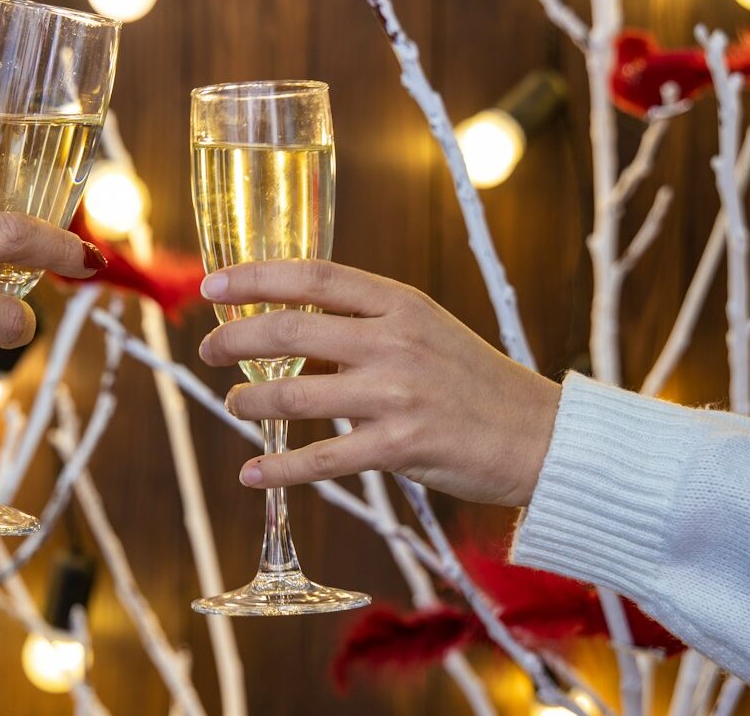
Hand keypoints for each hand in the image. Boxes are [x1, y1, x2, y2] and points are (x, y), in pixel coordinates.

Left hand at [197, 259, 560, 506]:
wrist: (540, 436)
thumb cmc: (474, 383)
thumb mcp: (426, 331)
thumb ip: (366, 326)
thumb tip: (292, 333)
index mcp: (400, 303)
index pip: (313, 275)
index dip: (254, 277)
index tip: (213, 286)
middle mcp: (395, 341)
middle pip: (290, 329)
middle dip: (235, 339)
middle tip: (208, 350)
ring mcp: (397, 394)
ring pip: (295, 393)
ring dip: (250, 399)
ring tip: (233, 402)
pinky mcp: (400, 446)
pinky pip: (322, 458)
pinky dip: (279, 468)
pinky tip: (252, 473)